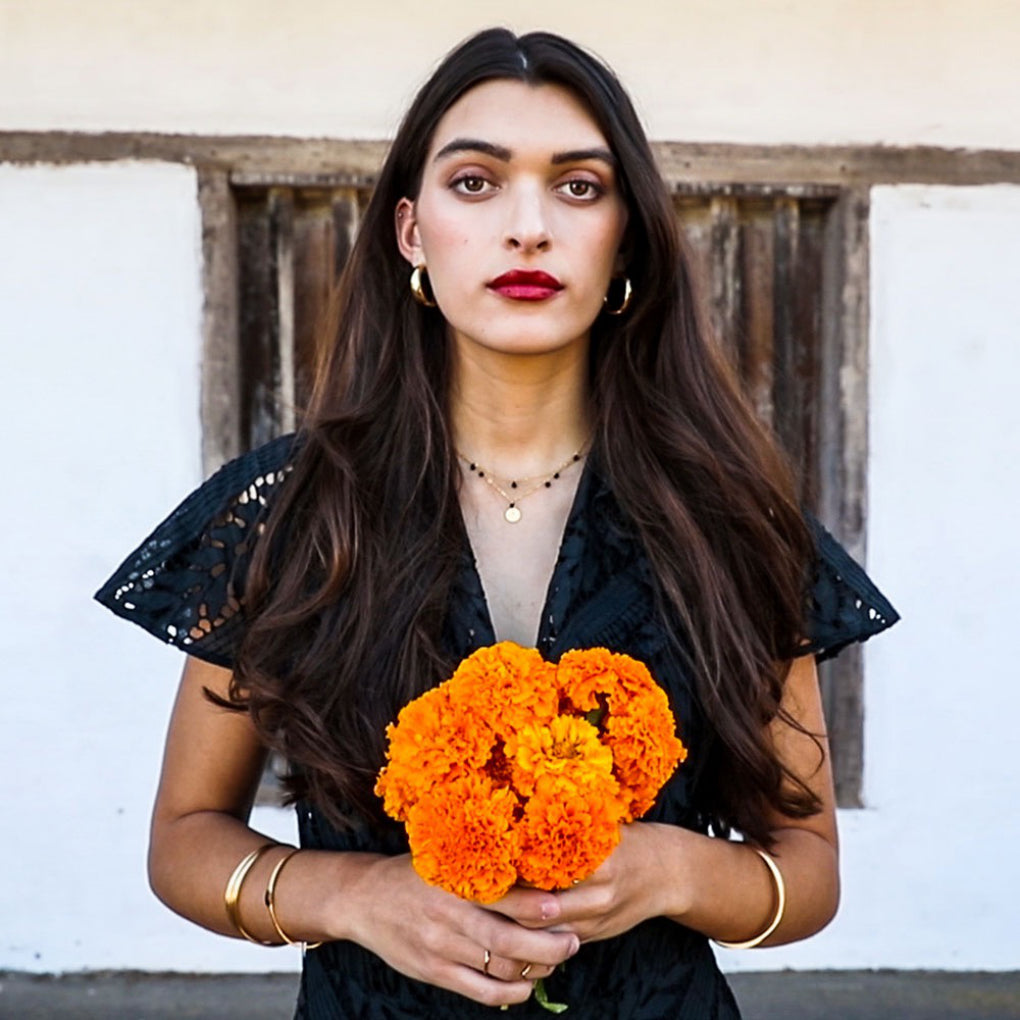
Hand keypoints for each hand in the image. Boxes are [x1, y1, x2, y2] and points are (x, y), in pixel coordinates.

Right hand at [343, 854, 579, 1007]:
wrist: (364, 899)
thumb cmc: (415, 873)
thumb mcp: (445, 857)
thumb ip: (482, 865)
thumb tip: (535, 866)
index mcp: (455, 880)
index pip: (507, 897)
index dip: (541, 906)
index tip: (566, 906)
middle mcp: (448, 915)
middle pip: (509, 939)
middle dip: (549, 945)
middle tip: (573, 941)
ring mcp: (441, 947)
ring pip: (498, 967)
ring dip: (534, 967)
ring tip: (554, 959)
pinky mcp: (434, 972)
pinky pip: (480, 991)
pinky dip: (510, 993)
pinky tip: (525, 985)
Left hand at [497, 822, 684, 944]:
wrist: (668, 873)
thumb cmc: (628, 840)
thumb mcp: (601, 825)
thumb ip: (566, 828)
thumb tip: (518, 815)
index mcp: (596, 856)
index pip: (544, 866)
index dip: (512, 866)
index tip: (484, 857)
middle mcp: (597, 892)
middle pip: (538, 906)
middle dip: (504, 901)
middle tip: (471, 889)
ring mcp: (595, 919)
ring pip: (542, 930)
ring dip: (512, 922)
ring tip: (483, 909)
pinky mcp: (593, 936)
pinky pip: (553, 942)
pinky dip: (530, 937)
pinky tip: (509, 927)